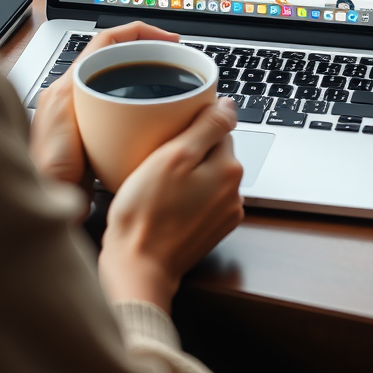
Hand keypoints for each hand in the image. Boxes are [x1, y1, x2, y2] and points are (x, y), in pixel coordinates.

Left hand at [30, 21, 178, 190]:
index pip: (108, 41)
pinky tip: (160, 127)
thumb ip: (77, 90)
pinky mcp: (100, 139)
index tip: (168, 40)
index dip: (140, 32)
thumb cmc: (44, 165)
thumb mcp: (60, 112)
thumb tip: (111, 74)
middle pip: (122, 64)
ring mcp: (91, 118)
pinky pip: (129, 118)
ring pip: (128, 90)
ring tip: (174, 95)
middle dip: (151, 61)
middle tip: (177, 68)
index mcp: (69, 84)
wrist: (43, 202)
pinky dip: (147, 117)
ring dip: (151, 89)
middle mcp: (79, 97)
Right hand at [98, 98, 242, 311]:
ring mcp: (224, 215)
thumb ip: (206, 127)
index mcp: (229, 170)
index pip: (217, 129)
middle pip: (213, 153)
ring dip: (187, 175)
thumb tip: (229, 104)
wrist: (138, 267)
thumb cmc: (147, 214)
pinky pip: (201, 200)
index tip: (168, 139)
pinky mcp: (211, 230)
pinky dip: (186, 197)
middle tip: (158, 162)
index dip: (189, 129)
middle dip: (189, 153)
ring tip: (159, 186)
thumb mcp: (173, 157)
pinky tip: (164, 203)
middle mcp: (234, 193)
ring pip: (206, 177)